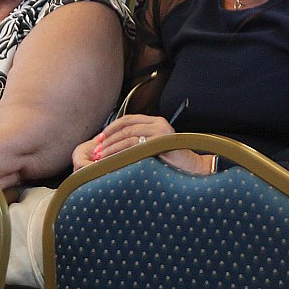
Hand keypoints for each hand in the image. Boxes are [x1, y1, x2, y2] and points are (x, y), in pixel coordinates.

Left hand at [73, 114, 202, 171]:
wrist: (192, 169)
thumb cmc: (172, 161)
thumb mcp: (154, 147)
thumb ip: (140, 141)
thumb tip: (116, 145)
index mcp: (156, 121)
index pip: (128, 119)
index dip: (112, 128)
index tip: (100, 139)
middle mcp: (158, 123)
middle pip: (126, 126)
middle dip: (108, 139)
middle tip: (96, 150)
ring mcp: (160, 131)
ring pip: (128, 135)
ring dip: (111, 147)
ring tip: (101, 157)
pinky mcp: (160, 142)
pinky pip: (134, 145)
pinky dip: (120, 152)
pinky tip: (113, 160)